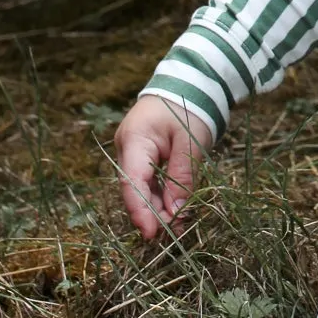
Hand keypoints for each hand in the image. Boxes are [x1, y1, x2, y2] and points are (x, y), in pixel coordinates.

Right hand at [114, 95, 213, 239]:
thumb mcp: (191, 141)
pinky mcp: (143, 156)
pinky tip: (174, 211)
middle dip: (152, 213)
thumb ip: (183, 176)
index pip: (131, 182)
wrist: (189, 83)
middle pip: (134, 189)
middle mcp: (126, 148)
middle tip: (174, 234)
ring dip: (158, 207)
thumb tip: (177, 212)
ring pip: (141, 188)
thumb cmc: (189, 107)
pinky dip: (161, 196)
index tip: (153, 233)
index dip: (140, 211)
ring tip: (178, 227)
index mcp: (134, 139)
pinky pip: (148, 181)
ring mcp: (132, 152)